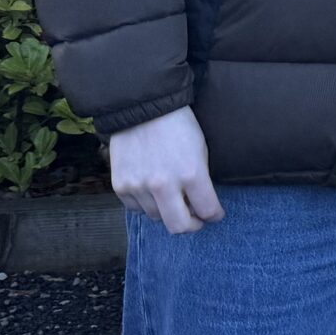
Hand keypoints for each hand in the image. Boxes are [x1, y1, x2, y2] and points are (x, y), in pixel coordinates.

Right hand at [110, 107, 223, 234]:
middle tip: (195, 220)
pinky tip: (151, 191)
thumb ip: (200, 181)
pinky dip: (146, 204)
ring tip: (172, 197)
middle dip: (191, 226)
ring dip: (167, 211)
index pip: (208, 210)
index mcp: (191, 173)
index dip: (214, 215)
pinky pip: (136, 208)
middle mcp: (163, 184)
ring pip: (156, 217)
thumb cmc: (178, 126)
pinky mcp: (120, 186)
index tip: (215, 214)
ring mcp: (139, 186)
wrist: (142, 108)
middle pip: (179, 226)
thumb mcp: (200, 150)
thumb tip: (198, 206)